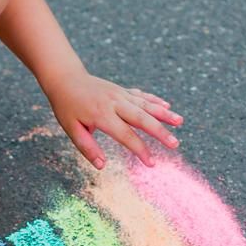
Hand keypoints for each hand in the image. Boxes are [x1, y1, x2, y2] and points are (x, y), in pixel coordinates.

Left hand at [47, 70, 183, 168]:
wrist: (66, 79)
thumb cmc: (67, 108)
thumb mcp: (72, 130)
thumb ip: (87, 147)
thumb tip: (101, 166)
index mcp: (102, 115)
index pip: (126, 135)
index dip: (140, 150)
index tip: (151, 163)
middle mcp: (115, 103)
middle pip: (142, 119)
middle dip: (160, 132)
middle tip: (175, 145)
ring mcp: (120, 95)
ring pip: (146, 105)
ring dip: (164, 114)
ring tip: (180, 122)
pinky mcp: (122, 90)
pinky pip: (141, 96)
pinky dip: (155, 101)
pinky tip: (167, 107)